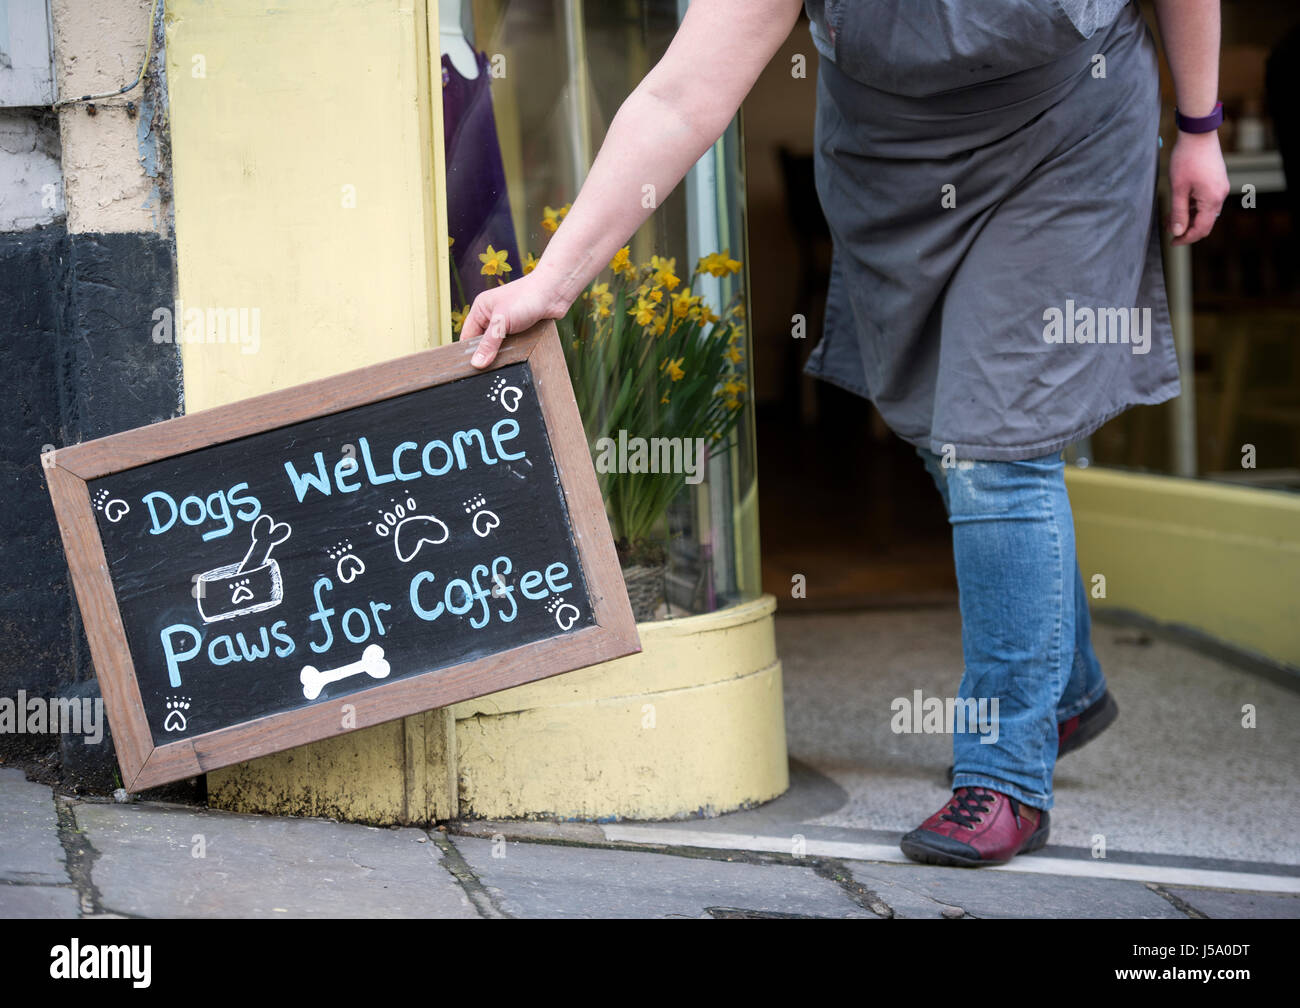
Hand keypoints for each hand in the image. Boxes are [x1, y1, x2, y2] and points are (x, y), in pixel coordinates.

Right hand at [461, 270, 569, 367]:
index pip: (467, 336)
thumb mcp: (502, 322)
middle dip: (486, 355)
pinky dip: (514, 351)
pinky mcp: (521, 329)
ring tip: (503, 366)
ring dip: (502, 354)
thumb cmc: (526, 298)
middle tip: (488, 372)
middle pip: (483, 342)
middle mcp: (492, 316)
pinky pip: (513, 345)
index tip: (471, 370)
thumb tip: (477, 364)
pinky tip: (516, 359)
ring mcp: (507, 323)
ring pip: (499, 346)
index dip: (468, 352)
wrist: (555, 292)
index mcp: (481, 309)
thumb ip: (489, 344)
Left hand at [1167, 130, 1229, 245]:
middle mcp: (1220, 195)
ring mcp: (1220, 188)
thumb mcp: (1178, 189)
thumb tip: (1177, 232)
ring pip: (1204, 211)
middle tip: (1168, 230)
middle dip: (1186, 229)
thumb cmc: (1186, 159)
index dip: (1186, 238)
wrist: (1198, 134)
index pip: (1201, 229)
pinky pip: (1206, 201)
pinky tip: (1179, 205)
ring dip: (1188, 217)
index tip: (1172, 242)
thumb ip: (1178, 212)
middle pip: (1205, 222)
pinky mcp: (1216, 181)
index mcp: (1212, 199)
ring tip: (1169, 217)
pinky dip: (1193, 206)